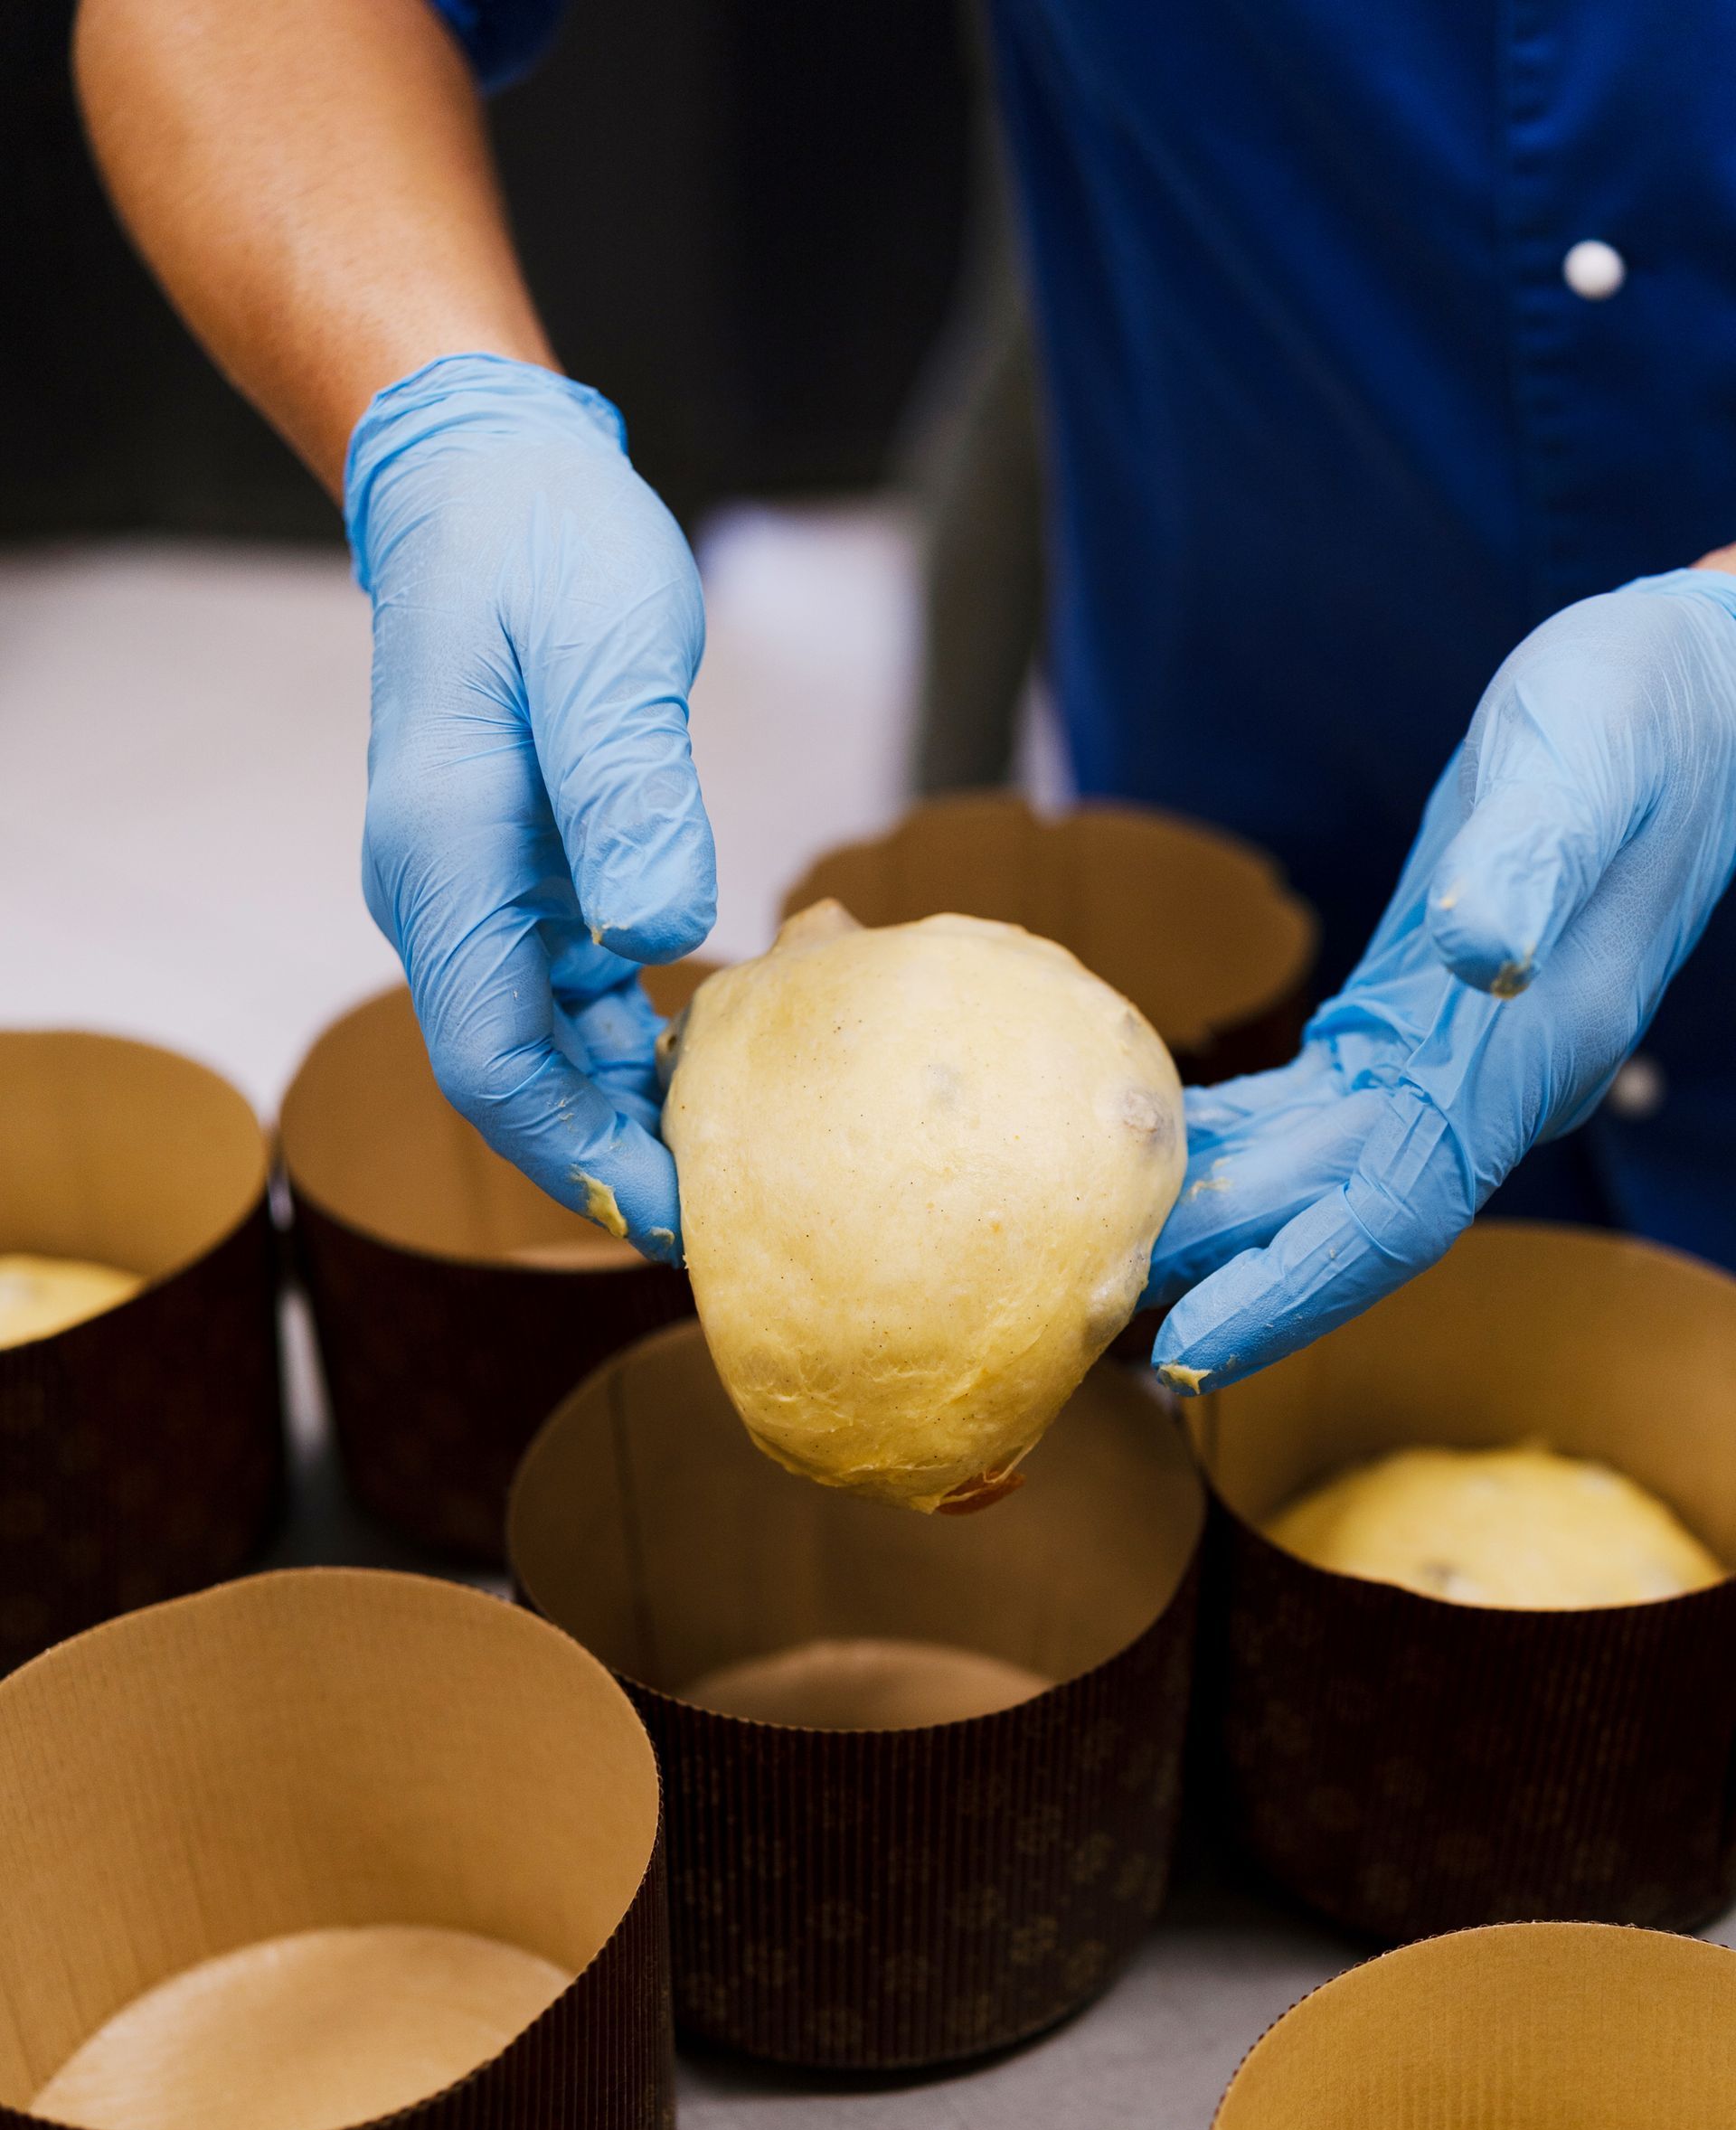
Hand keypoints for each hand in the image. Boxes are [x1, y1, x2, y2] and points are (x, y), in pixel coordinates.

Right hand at [346, 353, 715, 1257]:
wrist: (486, 478)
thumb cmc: (541, 550)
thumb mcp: (602, 657)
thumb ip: (627, 795)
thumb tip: (664, 935)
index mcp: (446, 865)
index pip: (492, 1066)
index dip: (582, 1157)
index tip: (678, 1215)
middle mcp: (444, 896)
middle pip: (516, 1082)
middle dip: (613, 1162)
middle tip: (736, 1221)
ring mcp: (479, 891)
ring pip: (545, 1050)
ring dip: (630, 1111)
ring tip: (741, 1158)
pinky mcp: (523, 874)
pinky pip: (571, 996)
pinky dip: (637, 1043)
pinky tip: (716, 1055)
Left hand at [1144, 567, 1735, 1390]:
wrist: (1695, 694)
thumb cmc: (1641, 717)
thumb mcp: (1579, 768)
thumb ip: (1530, 861)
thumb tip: (1484, 950)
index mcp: (1528, 1053)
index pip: (1394, 1215)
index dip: (1293, 1288)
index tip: (1191, 1349)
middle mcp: (1489, 1083)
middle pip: (1333, 1220)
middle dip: (1220, 1281)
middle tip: (1085, 1322)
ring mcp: (1456, 1059)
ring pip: (1314, 1177)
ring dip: (1215, 1226)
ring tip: (1097, 1262)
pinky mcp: (1417, 1017)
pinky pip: (1309, 1110)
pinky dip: (1230, 1143)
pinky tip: (1152, 1154)